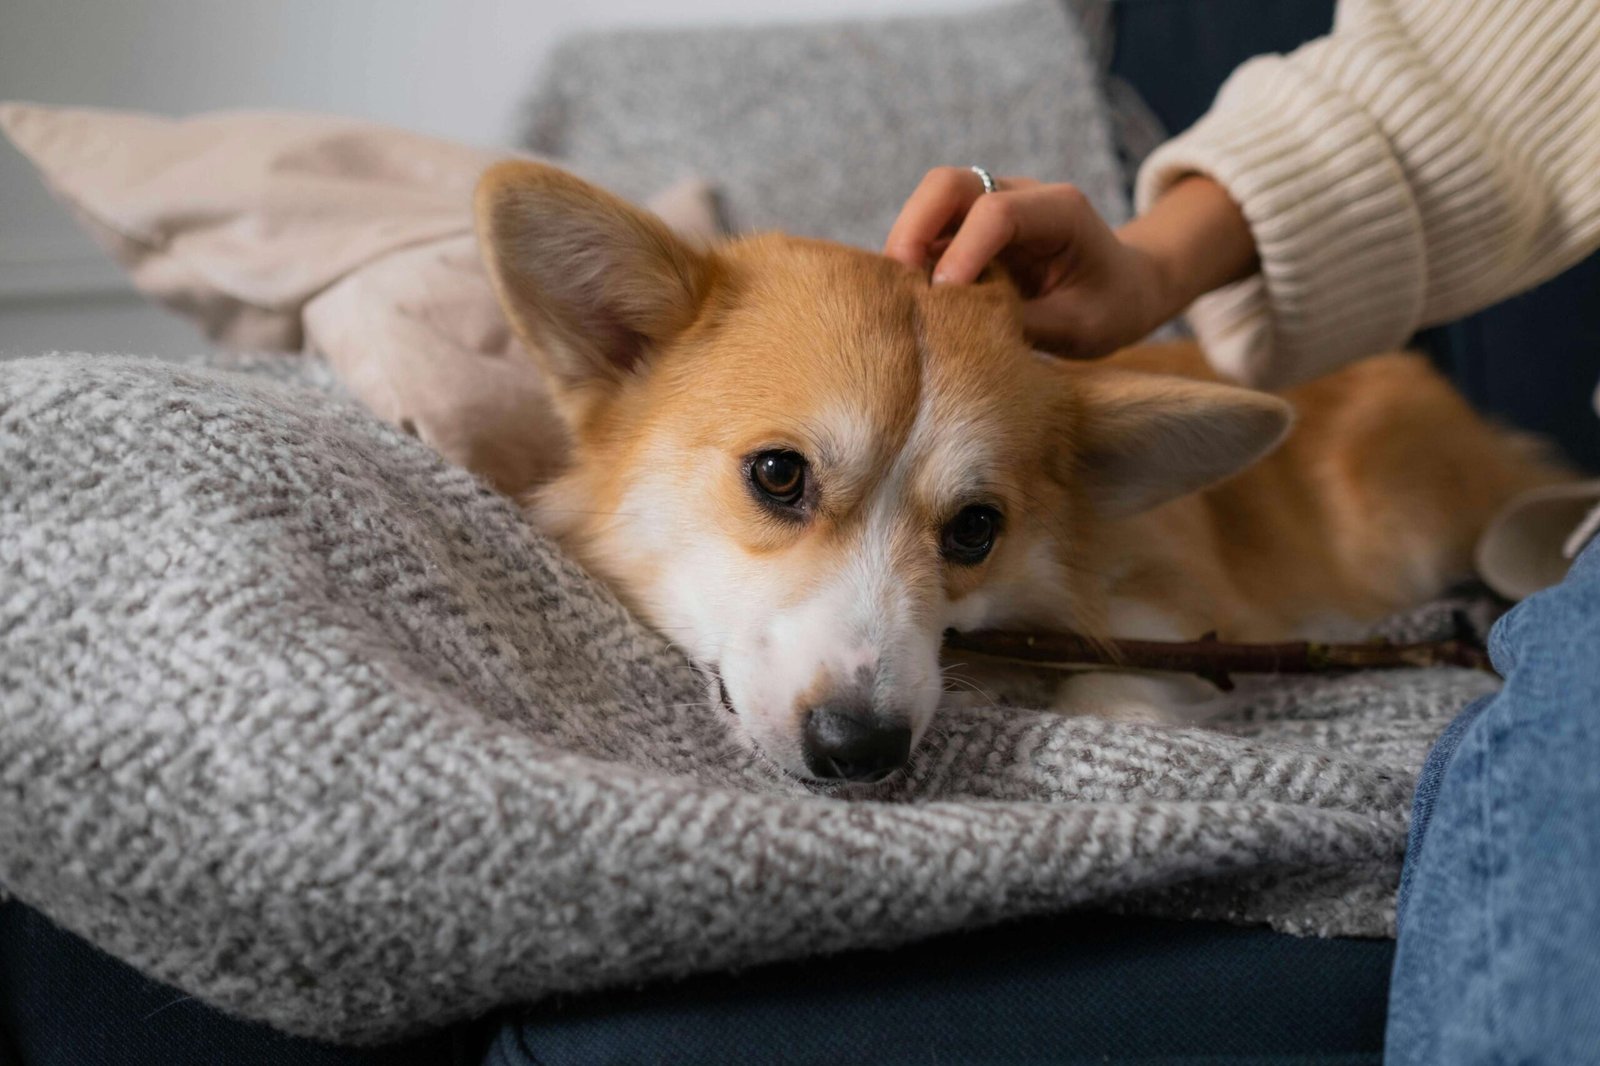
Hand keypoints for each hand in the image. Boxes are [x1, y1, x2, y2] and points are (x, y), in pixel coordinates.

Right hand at [884, 168, 1257, 358]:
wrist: (1124, 287)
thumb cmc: (1110, 307)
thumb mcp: (1081, 328)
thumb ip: (1023, 324)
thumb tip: (958, 332)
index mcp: (1061, 211)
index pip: (996, 213)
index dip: (962, 253)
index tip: (943, 298)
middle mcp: (1020, 196)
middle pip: (948, 185)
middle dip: (913, 229)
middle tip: (896, 285)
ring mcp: (991, 207)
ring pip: (929, 204)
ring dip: (906, 245)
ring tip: (897, 296)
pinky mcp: (970, 229)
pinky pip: (930, 233)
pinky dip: (912, 261)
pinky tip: (908, 298)